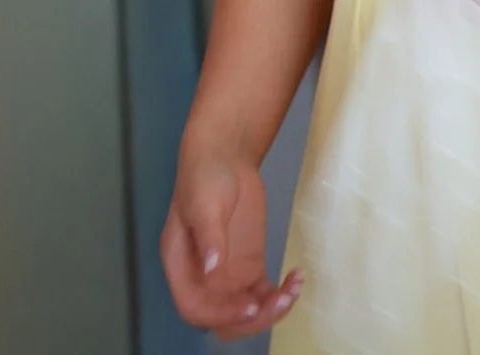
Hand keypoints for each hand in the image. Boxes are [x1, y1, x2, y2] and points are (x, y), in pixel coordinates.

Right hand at [160, 148, 300, 337]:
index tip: (250, 305)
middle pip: (221, 320)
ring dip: (270, 310)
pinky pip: (263, 294)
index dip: (220, 314)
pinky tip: (297, 278)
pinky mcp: (249, 267)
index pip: (195, 308)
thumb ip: (209, 237)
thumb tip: (211, 269)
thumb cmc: (205, 177)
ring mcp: (227, 275)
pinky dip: (281, 294)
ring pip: (245, 311)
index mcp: (181, 267)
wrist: (224, 158)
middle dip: (250, 319)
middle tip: (280, 300)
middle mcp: (202, 279)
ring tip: (294, 288)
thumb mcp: (204, 204)